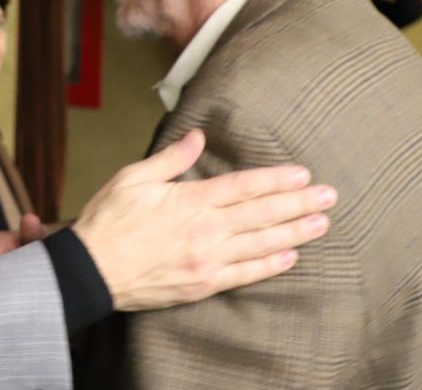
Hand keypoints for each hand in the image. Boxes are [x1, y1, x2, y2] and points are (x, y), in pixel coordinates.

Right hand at [72, 130, 335, 311]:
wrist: (92, 270)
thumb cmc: (108, 220)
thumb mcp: (133, 177)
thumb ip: (171, 159)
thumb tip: (198, 137)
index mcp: (190, 200)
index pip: (243, 187)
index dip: (275, 180)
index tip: (302, 174)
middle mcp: (206, 230)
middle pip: (261, 214)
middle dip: (298, 204)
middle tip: (330, 197)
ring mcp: (207, 260)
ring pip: (260, 244)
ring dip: (294, 233)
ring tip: (321, 223)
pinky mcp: (203, 284)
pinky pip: (244, 275)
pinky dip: (269, 267)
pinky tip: (291, 258)